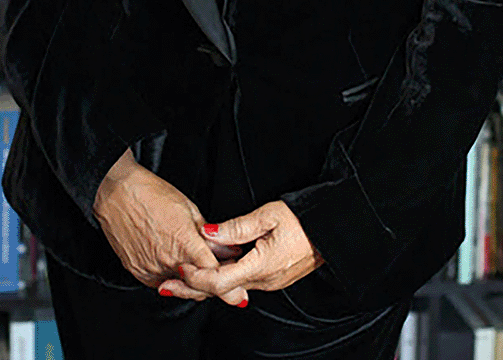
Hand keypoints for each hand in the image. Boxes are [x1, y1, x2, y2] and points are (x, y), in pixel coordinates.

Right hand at [92, 149, 246, 303]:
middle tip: (223, 274)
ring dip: (193, 280)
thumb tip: (229, 250)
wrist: (119, 195)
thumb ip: (211, 236)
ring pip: (180, 287)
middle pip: (198, 287)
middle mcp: (167, 261)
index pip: (214, 275)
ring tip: (199, 262)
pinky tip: (179, 263)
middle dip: (214, 285)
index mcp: (185, 243)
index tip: (239, 288)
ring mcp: (151, 269)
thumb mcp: (191, 209)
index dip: (229, 283)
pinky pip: (162, 283)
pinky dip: (174, 278)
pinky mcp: (138, 273)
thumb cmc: (154, 195)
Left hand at [158, 201, 325, 302]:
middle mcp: (264, 281)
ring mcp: (271, 282)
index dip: (195, 275)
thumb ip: (236, 226)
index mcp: (261, 266)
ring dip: (207, 284)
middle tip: (165, 287)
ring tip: (184, 279)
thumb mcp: (271, 213)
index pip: (217, 281)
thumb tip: (208, 233)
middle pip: (219, 290)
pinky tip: (214, 273)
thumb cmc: (308, 216)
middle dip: (191, 288)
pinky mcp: (275, 278)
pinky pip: (243, 282)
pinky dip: (224, 280)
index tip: (178, 266)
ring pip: (231, 288)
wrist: (337, 227)